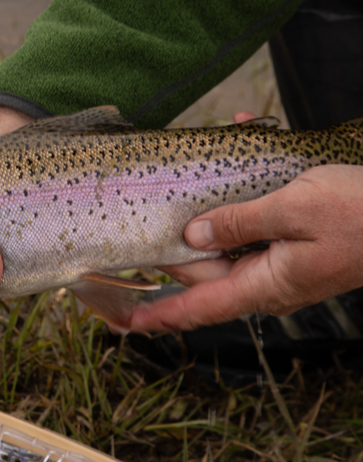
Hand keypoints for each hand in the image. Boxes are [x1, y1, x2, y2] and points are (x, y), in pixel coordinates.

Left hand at [129, 113, 362, 332]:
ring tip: (195, 179)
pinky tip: (246, 139)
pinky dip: (243, 196)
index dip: (158, 315)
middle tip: (143, 220)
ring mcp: (283, 266)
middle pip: (204, 270)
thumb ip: (238, 223)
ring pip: (227, 244)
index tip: (121, 322)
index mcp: (266, 285)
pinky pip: (255, 225)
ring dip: (211, 213)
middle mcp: (270, 283)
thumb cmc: (361, 211)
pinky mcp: (295, 247)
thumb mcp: (292, 208)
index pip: (198, 309)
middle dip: (175, 245)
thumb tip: (192, 238)